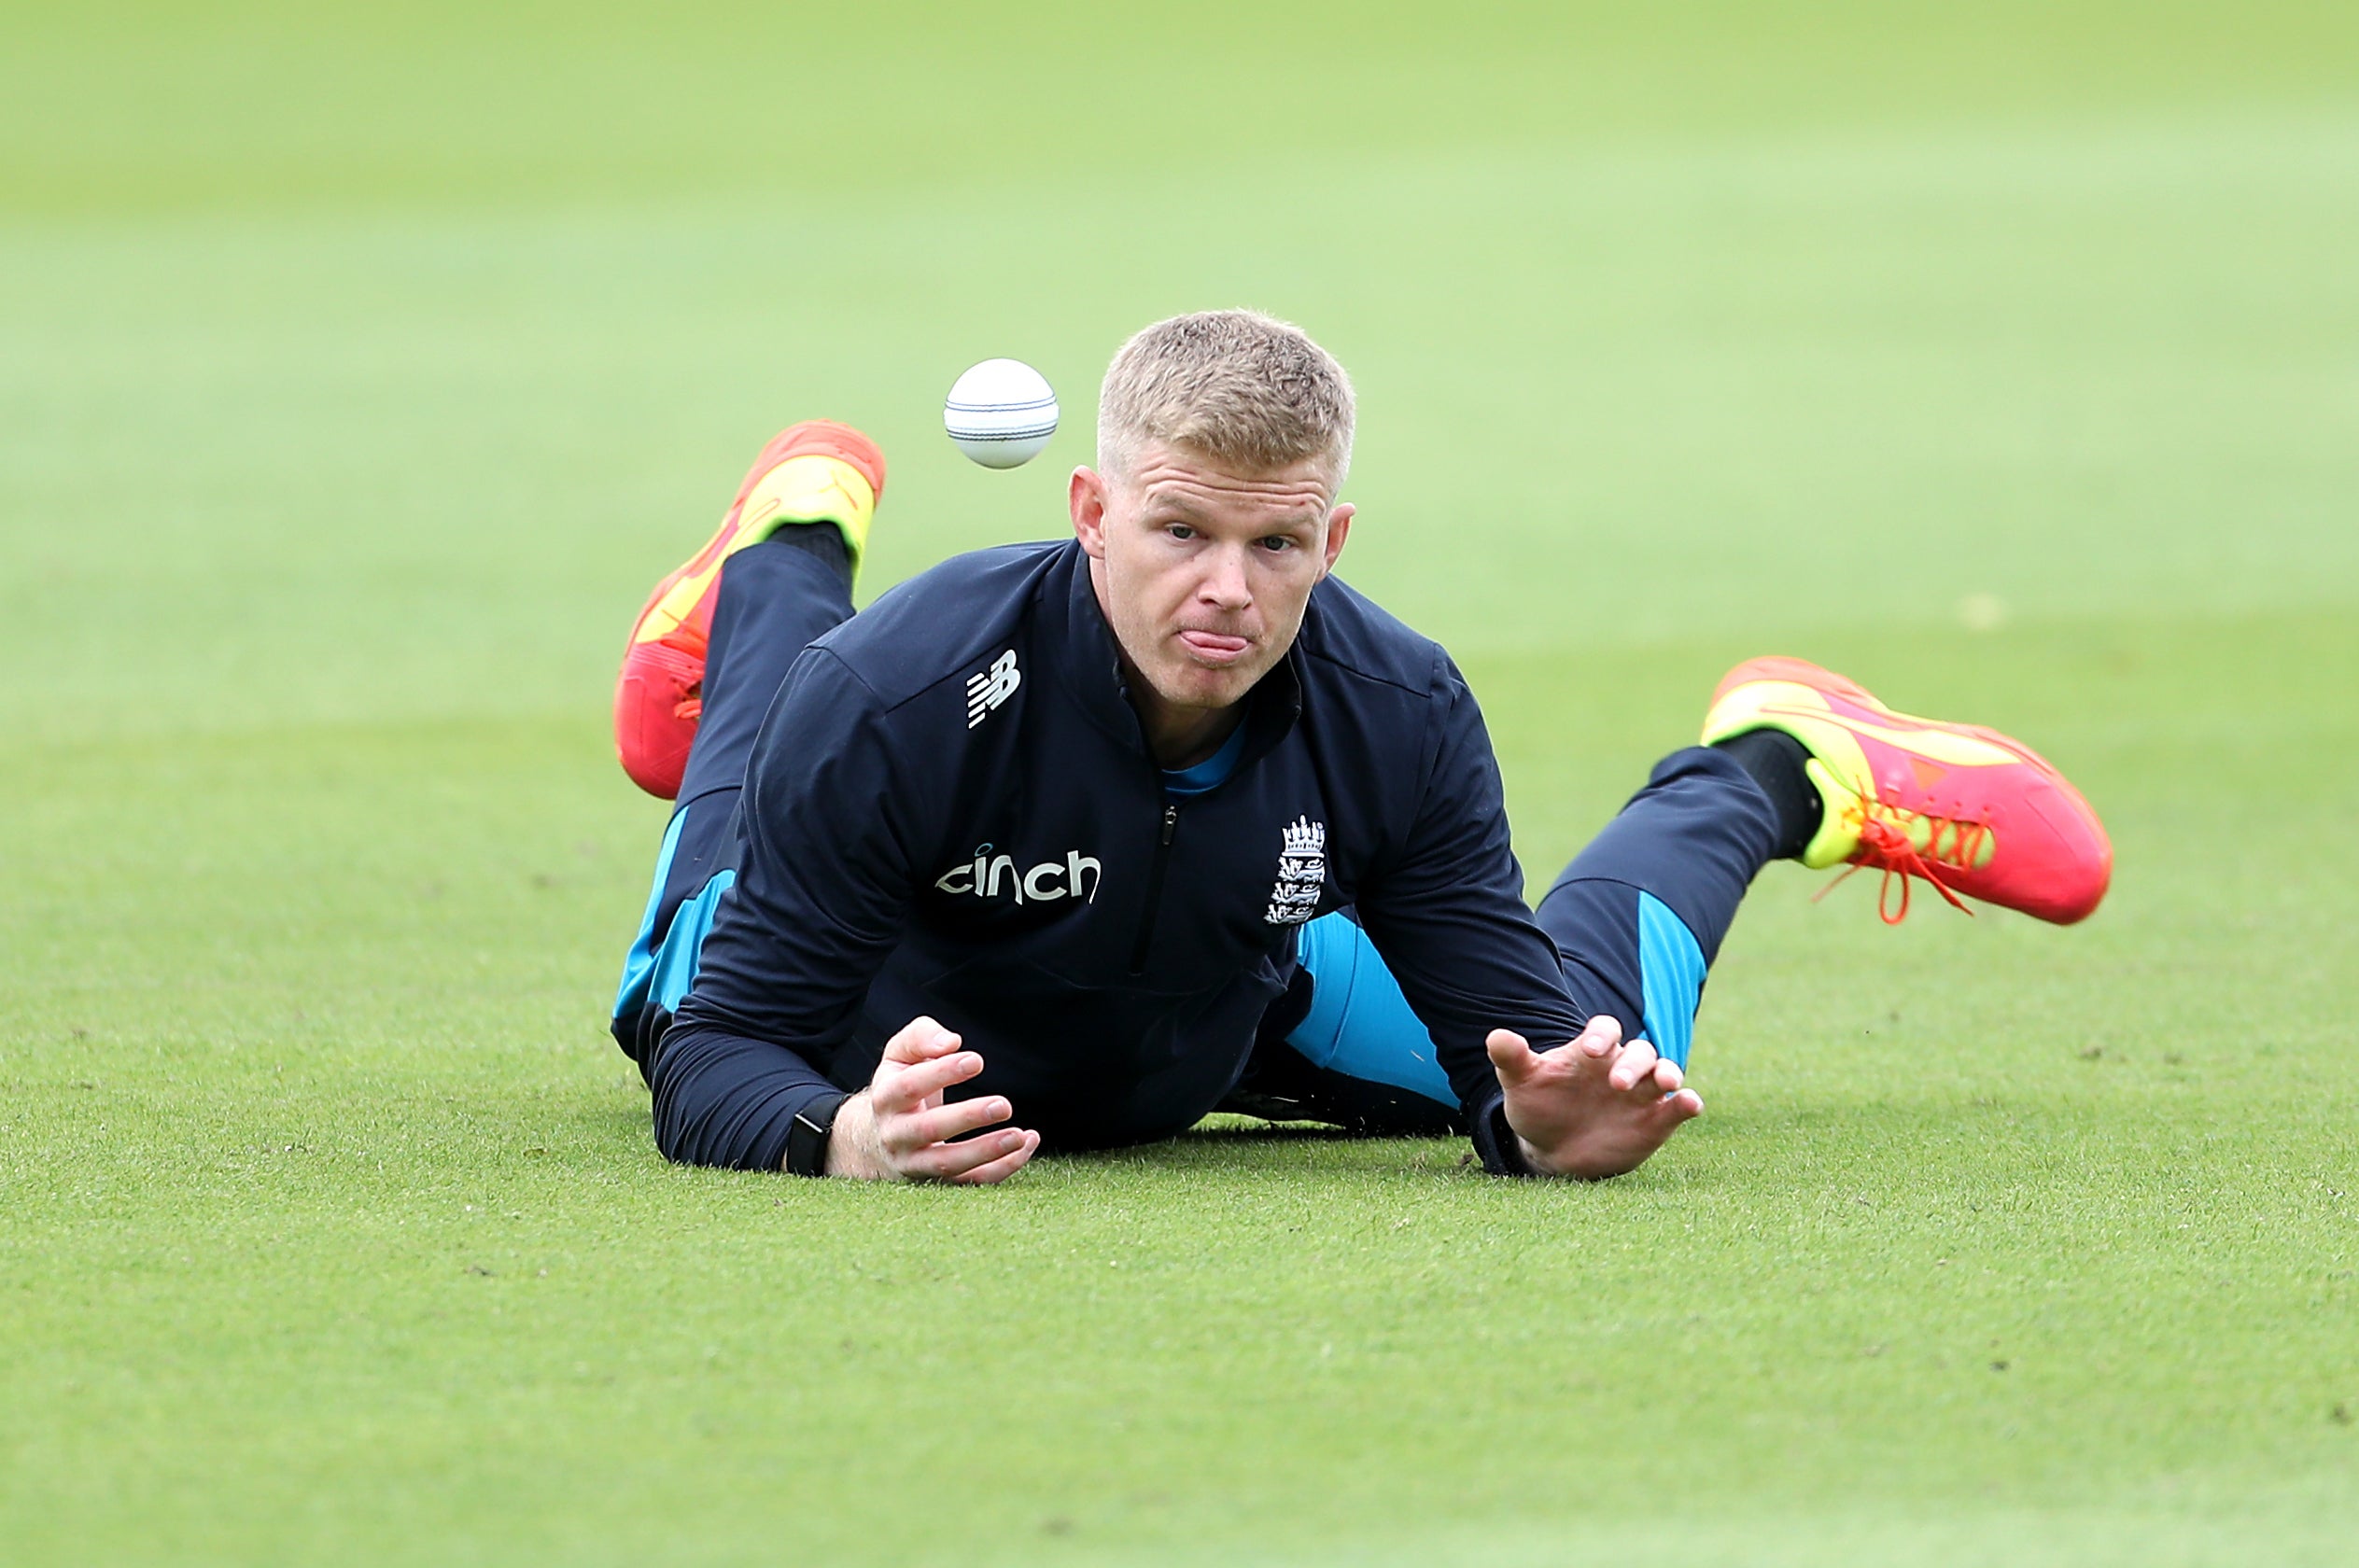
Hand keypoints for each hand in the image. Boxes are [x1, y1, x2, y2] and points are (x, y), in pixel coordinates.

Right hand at [820, 1015, 1040, 1182]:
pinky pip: (971, 1181)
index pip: (910, 1086)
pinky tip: (1027, 1144)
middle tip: (1003, 1105)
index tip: (976, 1061)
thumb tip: (951, 1042)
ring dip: (986, 1152)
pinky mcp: (938, 1181)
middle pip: (928, 1129)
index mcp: (886, 1098)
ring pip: (949, 1164)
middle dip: (967, 1117)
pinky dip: (1002, 1168)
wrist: (874, 1139)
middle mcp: (896, 1135)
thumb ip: (921, 1037)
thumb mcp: (899, 1055)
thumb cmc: (899, 1086)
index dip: (941, 1073)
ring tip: (1019, 1135)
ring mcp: (915, 1163)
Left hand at [1485, 1014, 1701, 1179]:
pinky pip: (1676, 1108)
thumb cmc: (1538, 1107)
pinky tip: (1690, 1104)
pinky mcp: (1656, 1121)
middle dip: (1633, 1064)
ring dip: (1668, 1074)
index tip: (1590, 1049)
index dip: (1601, 1034)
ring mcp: (1641, 1094)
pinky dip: (1687, 1103)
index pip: (1605, 1029)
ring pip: (1664, 1073)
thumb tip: (1496, 1037)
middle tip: (1617, 1084)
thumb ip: (1512, 1059)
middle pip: (1640, 1052)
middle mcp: (1621, 1067)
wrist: (1553, 1150)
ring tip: (1667, 1083)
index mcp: (1591, 1051)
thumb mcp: (1521, 1083)